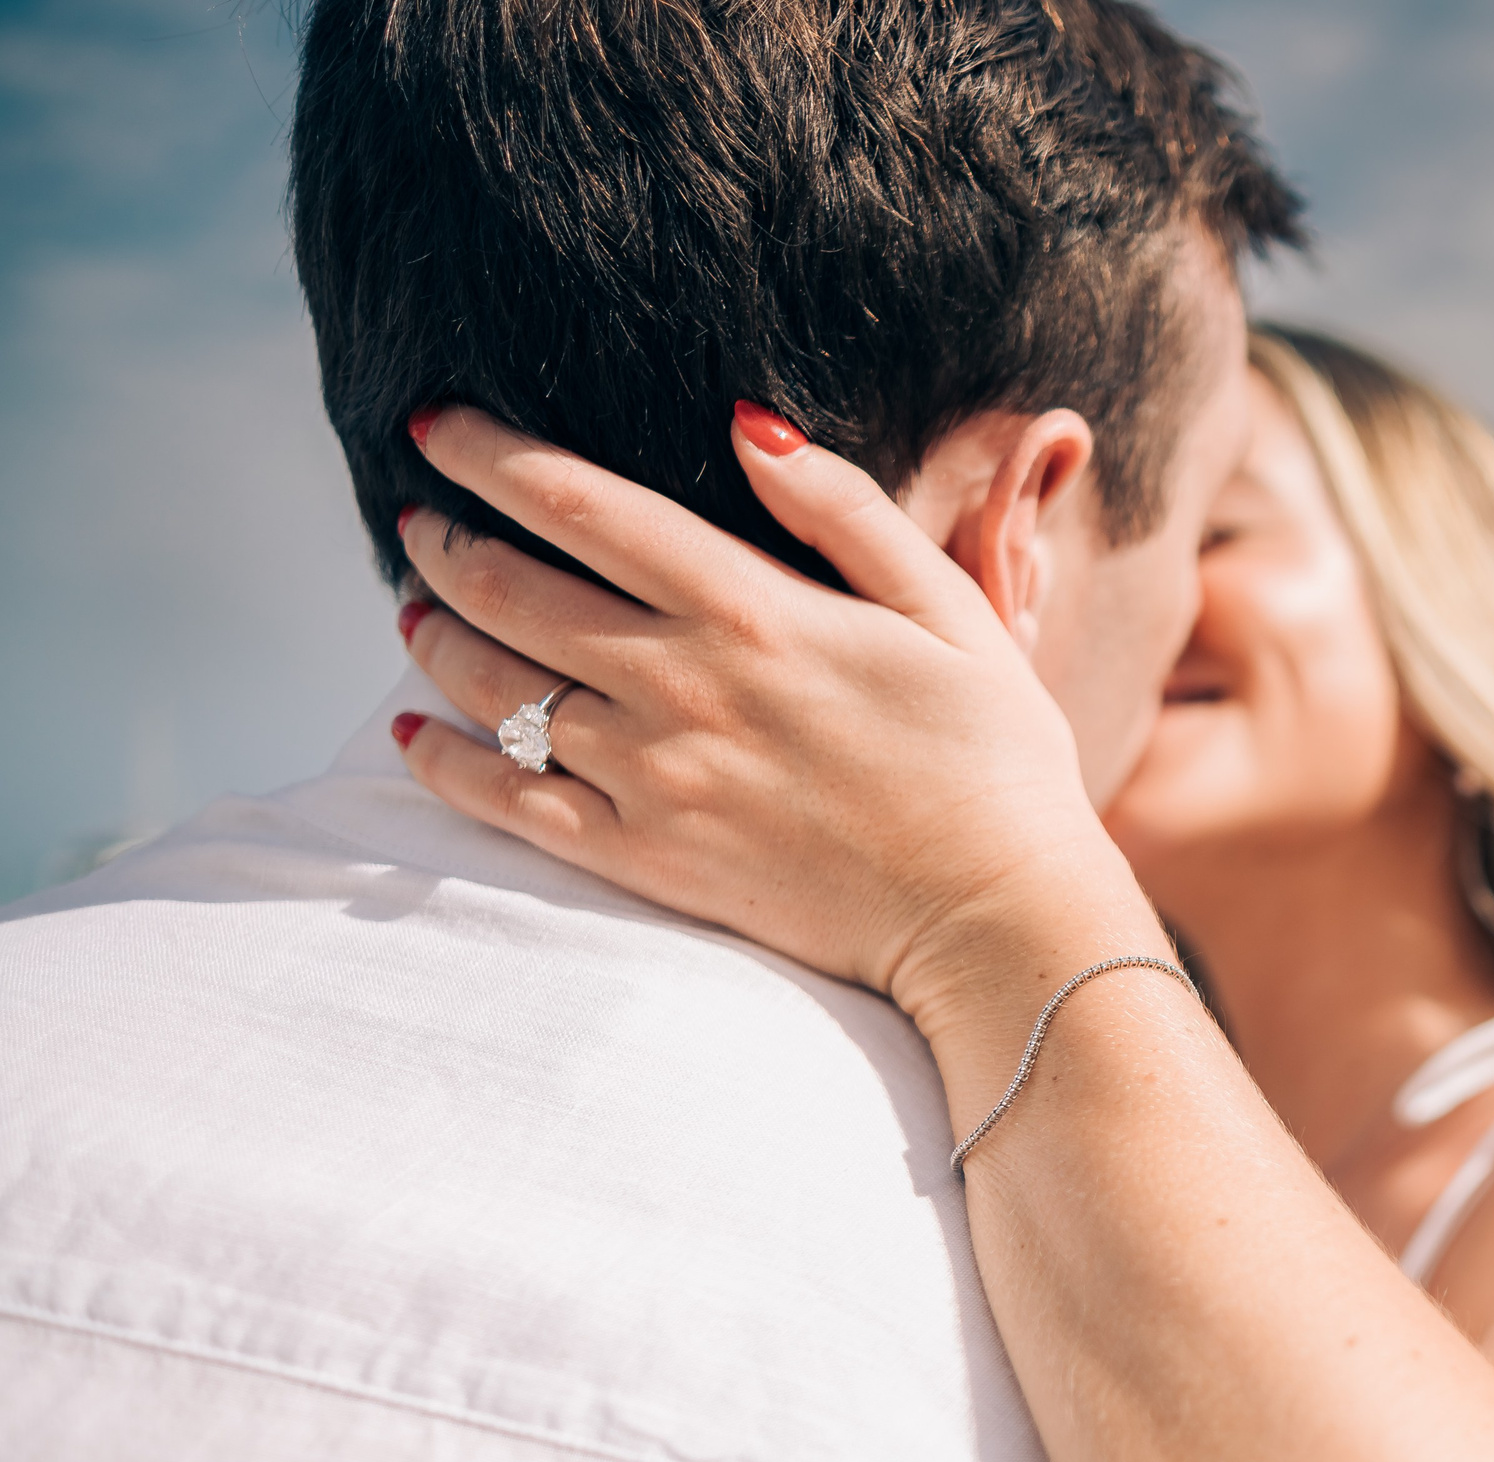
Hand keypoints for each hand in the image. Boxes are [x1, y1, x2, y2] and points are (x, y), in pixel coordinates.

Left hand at [391, 404, 1161, 1038]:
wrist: (997, 922)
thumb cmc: (995, 761)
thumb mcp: (950, 610)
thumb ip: (844, 511)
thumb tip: (744, 423)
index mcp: (752, 610)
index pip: (582, 506)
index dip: (489, 455)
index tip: (434, 425)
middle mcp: (680, 687)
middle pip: (512, 590)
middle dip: (442, 539)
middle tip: (415, 516)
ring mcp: (653, 779)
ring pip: (494, 690)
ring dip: (434, 637)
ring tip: (414, 608)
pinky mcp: (646, 861)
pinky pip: (509, 807)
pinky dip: (445, 766)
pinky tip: (411, 735)